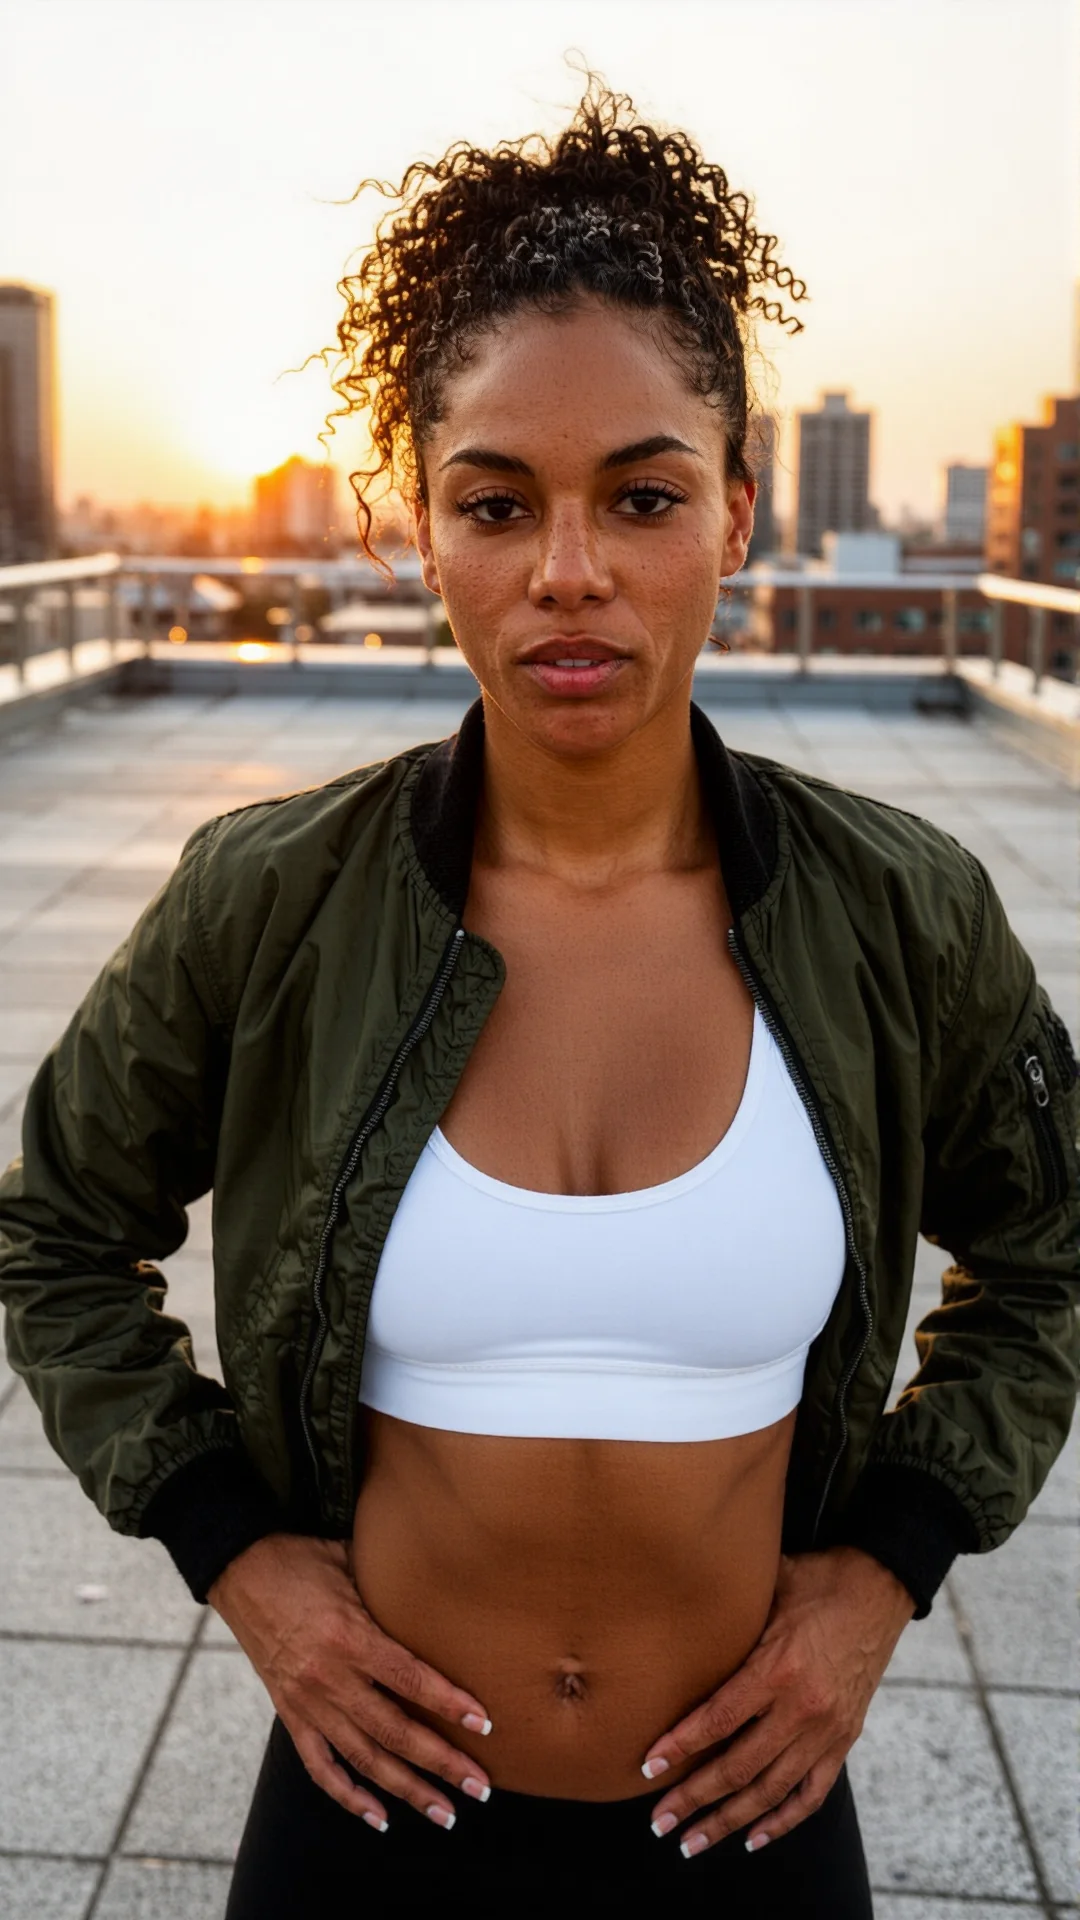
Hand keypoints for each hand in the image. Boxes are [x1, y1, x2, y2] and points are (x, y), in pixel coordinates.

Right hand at [208, 1533, 493, 1831]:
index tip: (484, 1725)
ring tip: (445, 1813)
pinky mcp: (290, 1714)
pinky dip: (349, 1795)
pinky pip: (320, 1766)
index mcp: (350, 1637)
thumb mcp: (354, 1561)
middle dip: (442, 1763)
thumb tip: (443, 1583)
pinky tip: (379, 1817)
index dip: (449, 1705)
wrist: (240, 1569)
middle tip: (481, 1787)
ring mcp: (307, 1702)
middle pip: (395, 1732)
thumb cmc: (304, 1558)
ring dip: (407, 1789)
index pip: (410, 1680)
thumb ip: (394, 1586)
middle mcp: (330, 1678)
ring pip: (364, 1758)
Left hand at [642, 1546, 915, 1856]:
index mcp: (778, 1669)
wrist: (881, 1587)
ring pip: (770, 1791)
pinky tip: (754, 1837)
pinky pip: (812, 1793)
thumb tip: (675, 1610)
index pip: (718, 1720)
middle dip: (693, 1798)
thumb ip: (727, 1613)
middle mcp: (803, 1709)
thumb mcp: (767, 1589)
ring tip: (693, 1841)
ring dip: (729, 1820)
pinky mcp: (845, 1739)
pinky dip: (783, 1820)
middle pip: (738, 1767)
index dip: (680, 1748)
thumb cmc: (817, 1581)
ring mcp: (827, 1731)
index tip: (648, 1767)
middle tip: (659, 1821)